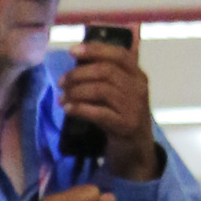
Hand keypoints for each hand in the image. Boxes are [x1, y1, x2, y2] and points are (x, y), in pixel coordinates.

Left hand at [59, 36, 162, 180]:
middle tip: (61, 82)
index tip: (72, 51)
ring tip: (62, 97)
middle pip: (106, 71)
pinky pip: (99, 113)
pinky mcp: (125, 126)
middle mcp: (138, 88)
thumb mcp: (120, 94)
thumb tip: (78, 61)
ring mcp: (134, 107)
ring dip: (76, 92)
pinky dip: (80, 109)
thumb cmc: (122, 118)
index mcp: (138, 76)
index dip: (95, 50)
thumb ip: (107, 77)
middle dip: (78, 74)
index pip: (119, 55)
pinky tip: (67, 109)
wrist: (136, 150)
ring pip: (101, 90)